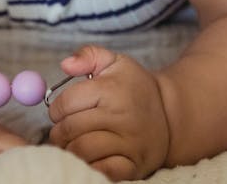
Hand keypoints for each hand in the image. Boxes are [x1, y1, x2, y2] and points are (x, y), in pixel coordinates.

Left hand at [47, 45, 169, 180]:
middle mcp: (121, 117)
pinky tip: (90, 157)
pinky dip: (89, 166)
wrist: (170, 115)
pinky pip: (102, 171)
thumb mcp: (115, 62)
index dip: (56, 109)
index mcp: (111, 90)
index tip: (59, 112)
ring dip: (69, 149)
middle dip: (58, 131)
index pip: (67, 103)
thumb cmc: (134, 87)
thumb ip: (88, 55)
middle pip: (71, 129)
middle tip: (60, 131)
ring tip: (72, 143)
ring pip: (82, 151)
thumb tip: (65, 64)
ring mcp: (129, 144)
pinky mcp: (134, 165)